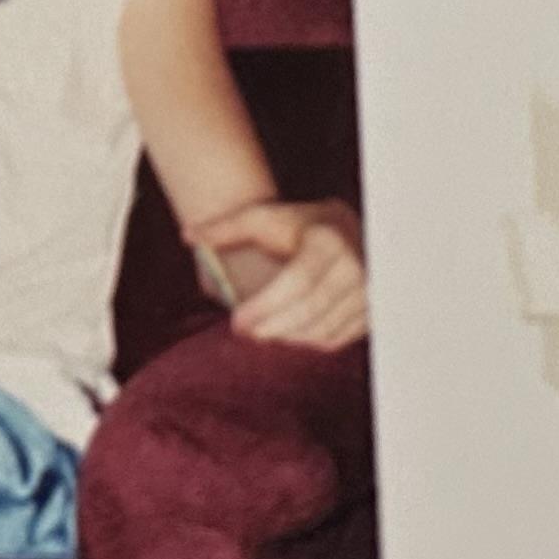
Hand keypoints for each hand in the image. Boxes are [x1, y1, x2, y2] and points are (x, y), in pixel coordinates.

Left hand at [204, 199, 367, 350]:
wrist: (339, 227)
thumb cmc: (294, 224)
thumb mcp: (261, 218)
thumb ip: (225, 228)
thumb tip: (188, 236)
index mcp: (328, 240)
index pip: (297, 282)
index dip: (266, 307)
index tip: (237, 322)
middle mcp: (356, 266)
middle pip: (310, 311)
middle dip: (273, 328)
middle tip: (244, 333)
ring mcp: (367, 291)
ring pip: (323, 330)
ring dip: (288, 337)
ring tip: (261, 331)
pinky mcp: (370, 310)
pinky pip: (336, 339)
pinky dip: (307, 341)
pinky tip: (285, 333)